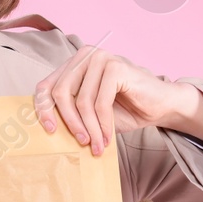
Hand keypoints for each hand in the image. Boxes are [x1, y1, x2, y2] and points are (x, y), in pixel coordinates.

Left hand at [33, 45, 194, 155]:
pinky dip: (103, 125)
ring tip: (96, 145)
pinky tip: (107, 138)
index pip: (45, 86)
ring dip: (90, 129)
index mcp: (73, 64)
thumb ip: (69, 112)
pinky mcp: (115, 67)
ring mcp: (100, 58)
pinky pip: (100, 103)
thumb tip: (46, 127)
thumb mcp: (89, 112)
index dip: (43, 109)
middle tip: (81, 143)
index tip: (50, 131)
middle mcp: (84, 56)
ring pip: (81, 101)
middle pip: (60, 93)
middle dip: (70, 123)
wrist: (159, 106)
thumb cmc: (124, 109)